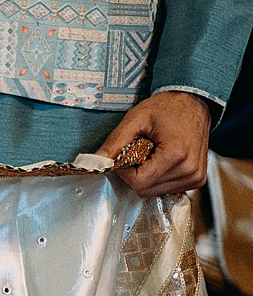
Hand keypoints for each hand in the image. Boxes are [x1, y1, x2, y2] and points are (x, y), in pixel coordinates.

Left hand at [94, 91, 213, 196]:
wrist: (193, 103)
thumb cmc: (168, 108)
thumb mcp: (136, 119)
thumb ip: (115, 142)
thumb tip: (97, 161)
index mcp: (176, 155)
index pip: (138, 182)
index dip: (124, 172)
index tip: (124, 156)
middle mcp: (189, 170)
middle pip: (146, 190)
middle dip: (134, 174)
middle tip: (138, 152)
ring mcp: (195, 177)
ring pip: (155, 192)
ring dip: (146, 176)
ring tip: (152, 154)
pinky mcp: (197, 180)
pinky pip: (167, 189)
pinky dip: (158, 178)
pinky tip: (160, 160)